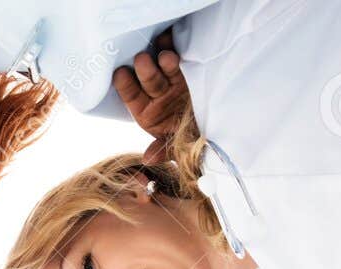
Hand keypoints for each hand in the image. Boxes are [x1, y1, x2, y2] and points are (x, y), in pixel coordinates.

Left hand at [110, 28, 189, 164]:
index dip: (126, 86)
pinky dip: (173, 44)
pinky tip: (170, 37)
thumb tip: (147, 159)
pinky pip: (179, 52)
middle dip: (145, 71)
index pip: (132, 97)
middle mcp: (157, 94)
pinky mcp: (188, 66)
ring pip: (165, 66)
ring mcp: (173, 78)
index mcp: (147, 113)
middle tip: (142, 60)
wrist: (220, 126)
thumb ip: (164, 151)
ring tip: (164, 55)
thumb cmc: (194, 140)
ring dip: (163, 59)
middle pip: (149, 80)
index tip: (120, 74)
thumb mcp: (180, 148)